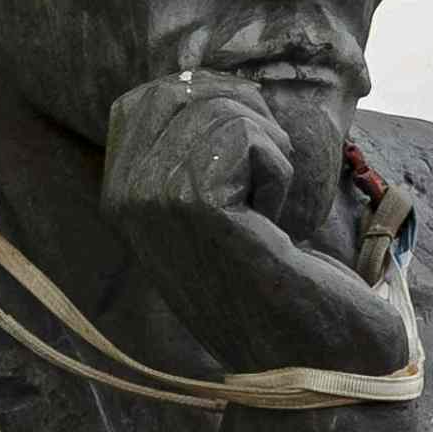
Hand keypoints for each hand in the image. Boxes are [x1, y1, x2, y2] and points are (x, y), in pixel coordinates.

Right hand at [100, 72, 410, 379]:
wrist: (314, 355)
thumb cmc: (281, 276)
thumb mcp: (218, 202)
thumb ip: (195, 144)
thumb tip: (198, 77)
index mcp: (118, 194)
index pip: (149, 94)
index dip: (213, 104)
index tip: (245, 164)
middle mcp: (122, 197)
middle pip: (185, 88)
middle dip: (245, 119)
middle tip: (263, 188)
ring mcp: (150, 202)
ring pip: (223, 108)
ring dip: (272, 153)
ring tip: (269, 215)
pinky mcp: (195, 206)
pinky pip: (250, 137)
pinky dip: (282, 171)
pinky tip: (275, 225)